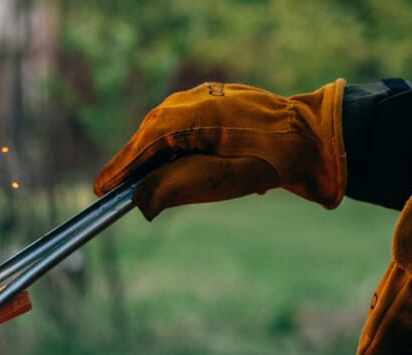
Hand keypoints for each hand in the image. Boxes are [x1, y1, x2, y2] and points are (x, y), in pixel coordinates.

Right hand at [94, 81, 346, 218]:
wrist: (313, 137)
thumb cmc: (269, 161)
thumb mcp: (219, 182)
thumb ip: (173, 189)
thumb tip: (136, 201)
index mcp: (190, 116)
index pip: (142, 146)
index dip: (119, 170)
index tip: (99, 190)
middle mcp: (191, 100)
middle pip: (148, 135)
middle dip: (132, 163)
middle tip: (114, 191)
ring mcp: (202, 96)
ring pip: (162, 129)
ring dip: (151, 155)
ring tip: (141, 182)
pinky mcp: (212, 100)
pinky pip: (178, 123)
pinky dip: (169, 145)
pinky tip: (171, 163)